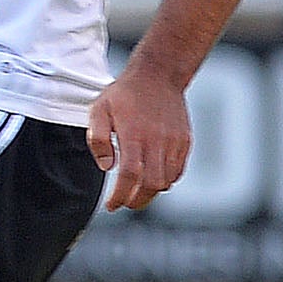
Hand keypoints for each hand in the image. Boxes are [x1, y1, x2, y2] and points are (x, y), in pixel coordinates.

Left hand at [86, 67, 191, 211]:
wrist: (158, 76)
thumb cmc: (125, 94)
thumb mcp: (99, 110)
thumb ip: (98, 139)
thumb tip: (107, 167)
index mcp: (134, 135)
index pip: (130, 176)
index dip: (120, 195)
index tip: (111, 205)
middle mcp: (157, 141)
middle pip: (152, 184)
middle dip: (137, 201)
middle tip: (124, 203)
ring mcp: (174, 142)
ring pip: (167, 180)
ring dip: (151, 192)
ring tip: (137, 192)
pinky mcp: (185, 141)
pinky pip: (178, 170)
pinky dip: (166, 180)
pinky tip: (153, 177)